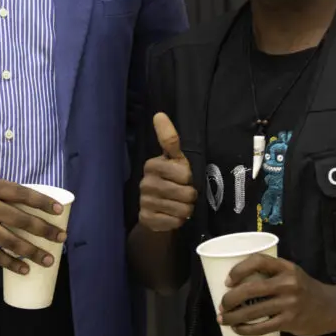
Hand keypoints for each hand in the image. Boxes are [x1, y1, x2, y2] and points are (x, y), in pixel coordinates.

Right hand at [0, 176, 66, 274]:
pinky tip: (24, 269)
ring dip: (32, 251)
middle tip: (61, 238)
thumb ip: (0, 193)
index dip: (42, 202)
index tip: (59, 210)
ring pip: (10, 241)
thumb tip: (26, 206)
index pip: (22, 194)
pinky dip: (10, 263)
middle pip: (21, 219)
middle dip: (44, 230)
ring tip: (48, 259)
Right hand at [138, 113, 194, 232]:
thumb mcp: (175, 159)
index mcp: (153, 165)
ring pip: (182, 209)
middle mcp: (146, 182)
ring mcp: (145, 201)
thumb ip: (169, 139)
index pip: (184, 173)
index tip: (185, 178)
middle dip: (191, 196)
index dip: (189, 178)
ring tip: (179, 205)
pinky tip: (172, 216)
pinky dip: (178, 221)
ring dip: (186, 210)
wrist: (158, 210)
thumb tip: (159, 114)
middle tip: (185, 195)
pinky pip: (174, 222)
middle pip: (186, 193)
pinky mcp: (146, 218)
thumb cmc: (172, 180)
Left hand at [217, 255, 335, 335]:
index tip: (227, 281)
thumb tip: (238, 284)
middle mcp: (287, 283)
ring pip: (253, 311)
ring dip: (233, 316)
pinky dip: (246, 329)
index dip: (239, 269)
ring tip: (223, 319)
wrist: (331, 307)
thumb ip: (271, 275)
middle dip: (230, 299)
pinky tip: (238, 329)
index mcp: (286, 267)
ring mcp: (289, 303)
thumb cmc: (305, 290)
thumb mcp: (292, 274)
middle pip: (250, 289)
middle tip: (221, 305)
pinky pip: (262, 327)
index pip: (258, 261)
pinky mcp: (290, 321)